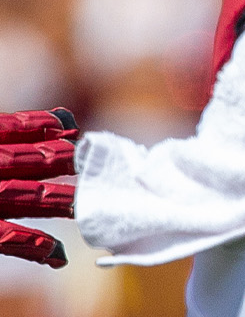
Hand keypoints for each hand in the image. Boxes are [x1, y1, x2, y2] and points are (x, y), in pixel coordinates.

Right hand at [0, 109, 77, 268]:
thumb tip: (38, 128)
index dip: (38, 125)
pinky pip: (6, 237)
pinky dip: (34, 246)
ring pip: (29, 195)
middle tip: (100, 161)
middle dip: (66, 161)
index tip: (67, 124)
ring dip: (63, 197)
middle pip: (29, 161)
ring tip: (93, 200)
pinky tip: (58, 253)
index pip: (10, 128)